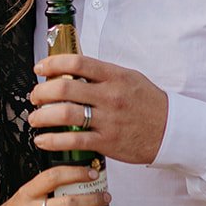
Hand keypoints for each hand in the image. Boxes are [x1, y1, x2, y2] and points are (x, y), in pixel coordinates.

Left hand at [30, 53, 168, 165]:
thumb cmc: (148, 103)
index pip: (78, 63)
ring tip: (34, 119)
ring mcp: (108, 120)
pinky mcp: (107, 142)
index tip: (40, 68)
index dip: (53, 63)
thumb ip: (103, 74)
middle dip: (41, 92)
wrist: (171, 130)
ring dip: (42, 116)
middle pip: (65, 89)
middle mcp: (110, 96)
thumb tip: (74, 68)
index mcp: (115, 76)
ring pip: (65, 115)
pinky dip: (53, 141)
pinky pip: (74, 141)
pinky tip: (42, 140)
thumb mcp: (129, 78)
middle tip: (34, 96)